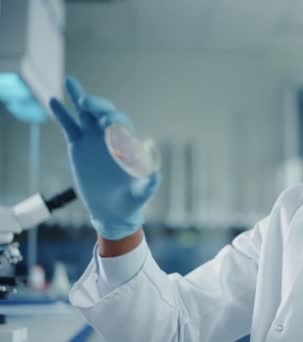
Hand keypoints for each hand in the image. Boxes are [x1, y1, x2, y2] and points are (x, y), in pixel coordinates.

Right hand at [49, 77, 158, 239]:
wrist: (113, 211)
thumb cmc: (132, 200)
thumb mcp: (142, 192)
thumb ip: (149, 181)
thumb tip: (155, 168)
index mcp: (128, 144)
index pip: (123, 126)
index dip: (115, 121)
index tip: (107, 122)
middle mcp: (112, 137)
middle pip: (105, 113)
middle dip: (98, 106)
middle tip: (87, 102)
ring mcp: (94, 139)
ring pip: (86, 114)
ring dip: (80, 98)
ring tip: (71, 82)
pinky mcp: (78, 146)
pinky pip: (69, 126)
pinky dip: (62, 114)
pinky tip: (53, 101)